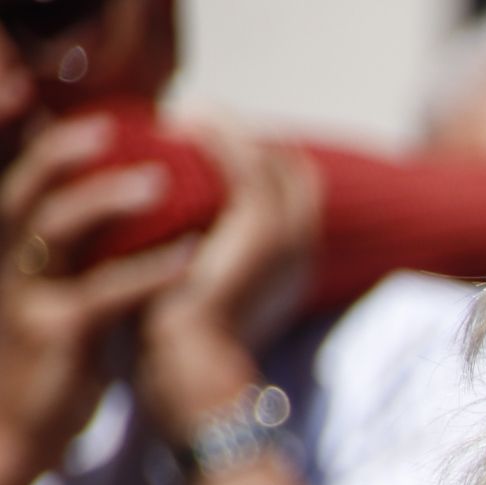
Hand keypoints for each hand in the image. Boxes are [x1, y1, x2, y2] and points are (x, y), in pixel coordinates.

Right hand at [0, 115, 195, 484]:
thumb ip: (83, 262)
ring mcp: (28, 296)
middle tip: (117, 127)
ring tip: (161, 182)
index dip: (44, 145)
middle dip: (66, 150)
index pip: (20, 182)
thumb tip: (130, 223)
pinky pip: (101, 292)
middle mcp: (10, 264)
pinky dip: (147, 270)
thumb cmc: (50, 367)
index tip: (89, 117)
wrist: (19, 435)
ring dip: (108, 199)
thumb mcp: (60, 301)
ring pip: (55, 227)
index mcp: (12, 253)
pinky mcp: (55, 334)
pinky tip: (189, 258)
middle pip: (26, 188)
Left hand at [136, 127, 319, 443]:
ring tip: (187, 113)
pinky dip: (217, 135)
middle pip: (293, 169)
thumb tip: (185, 238)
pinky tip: (183, 124)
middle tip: (198, 121)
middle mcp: (302, 249)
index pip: (295, 195)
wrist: (195, 369)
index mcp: (294, 267)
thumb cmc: (190, 347)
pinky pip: (246, 160)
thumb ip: (211, 264)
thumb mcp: (207, 297)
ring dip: (229, 128)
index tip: (211, 145)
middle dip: (250, 140)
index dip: (261, 162)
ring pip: (271, 157)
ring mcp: (287, 237)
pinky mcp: (260, 226)